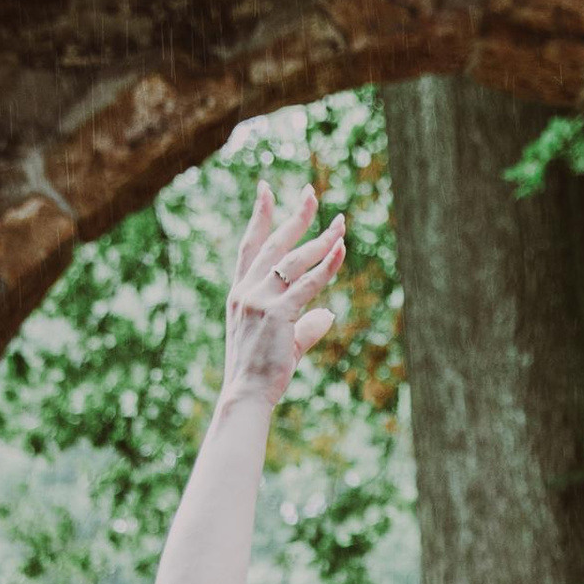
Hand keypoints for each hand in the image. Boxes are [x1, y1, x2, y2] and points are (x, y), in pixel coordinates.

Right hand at [222, 180, 346, 411]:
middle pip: (274, 243)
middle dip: (295, 216)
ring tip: (341, 222)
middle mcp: (247, 290)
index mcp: (241, 293)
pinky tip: (341, 249)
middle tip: (310, 192)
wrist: (246, 395)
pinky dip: (327, 265)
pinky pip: (308, 283)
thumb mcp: (282, 343)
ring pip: (296, 260)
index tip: (267, 189)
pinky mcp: (277, 314)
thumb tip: (326, 315)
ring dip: (321, 239)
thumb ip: (304, 325)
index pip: (250, 246)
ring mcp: (260, 300)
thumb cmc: (261, 374)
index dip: (260, 216)